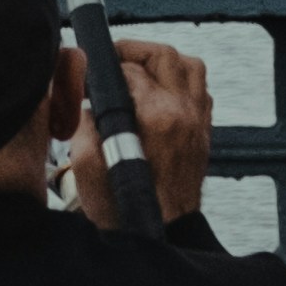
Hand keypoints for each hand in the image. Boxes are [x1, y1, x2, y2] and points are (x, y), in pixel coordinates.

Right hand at [68, 37, 214, 231]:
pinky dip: (181, 82)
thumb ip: (83, 125)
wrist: (160, 234)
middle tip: (114, 60)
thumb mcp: (87, 167)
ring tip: (139, 70)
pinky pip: (200, 90)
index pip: (130, 68)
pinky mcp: (202, 133)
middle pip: (165, 56)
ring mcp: (197, 122)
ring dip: (163, 62)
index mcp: (154, 117)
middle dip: (135, 51)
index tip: (92, 76)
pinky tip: (160, 93)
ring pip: (190, 66)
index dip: (105, 66)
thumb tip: (87, 101)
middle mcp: (182, 114)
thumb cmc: (126, 208)